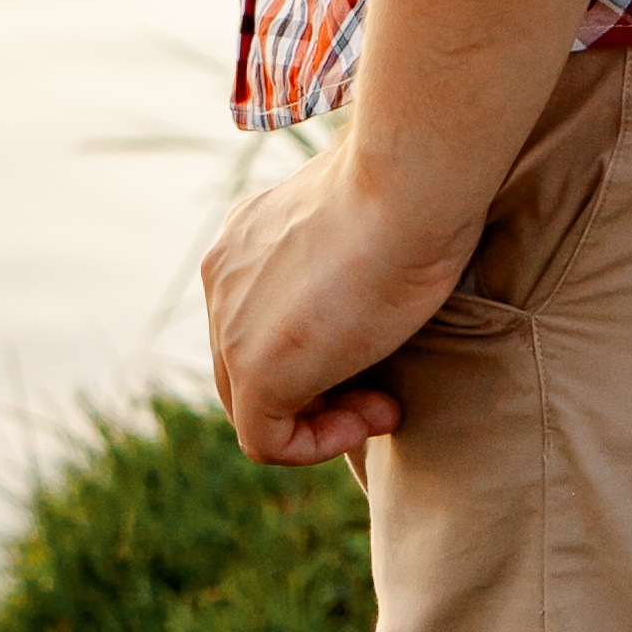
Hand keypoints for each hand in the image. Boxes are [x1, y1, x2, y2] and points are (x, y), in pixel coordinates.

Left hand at [201, 136, 478, 467]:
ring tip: (383, 407)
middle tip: (382, 390)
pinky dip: (318, 444)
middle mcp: (224, 277)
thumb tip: (361, 280)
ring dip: (323, 418)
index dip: (318, 349)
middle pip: (249, 365)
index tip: (373, 346)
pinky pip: (264, 440)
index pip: (260, 320)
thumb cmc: (406, 194)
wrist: (408, 187)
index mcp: (245, 237)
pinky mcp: (256, 370)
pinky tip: (372, 418)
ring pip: (254, 405)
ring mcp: (231, 323)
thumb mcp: (358, 222)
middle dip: (316, 390)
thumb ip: (336, 256)